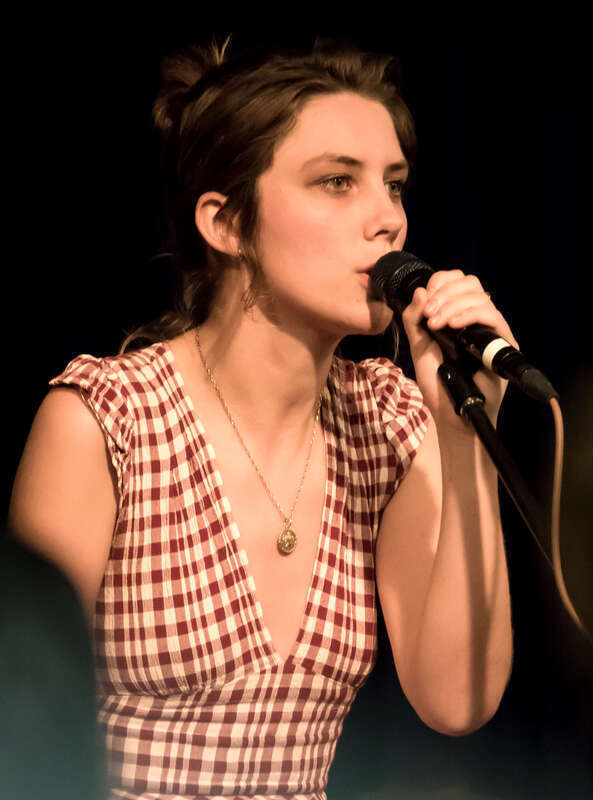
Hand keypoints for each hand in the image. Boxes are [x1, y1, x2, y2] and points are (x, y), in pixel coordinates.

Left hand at [401, 270, 517, 429]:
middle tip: (429, 315)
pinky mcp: (503, 344)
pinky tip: (451, 325)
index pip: (458, 282)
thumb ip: (414, 320)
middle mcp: (477, 320)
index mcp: (458, 315)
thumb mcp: (419, 346)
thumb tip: (420, 290)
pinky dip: (469, 315)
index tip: (425, 299)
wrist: (450, 412)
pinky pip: (492, 317)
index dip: (441, 282)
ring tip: (436, 324)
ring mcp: (491, 331)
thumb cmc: (438, 383)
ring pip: (480, 297)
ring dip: (453, 304)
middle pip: (470, 284)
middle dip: (445, 293)